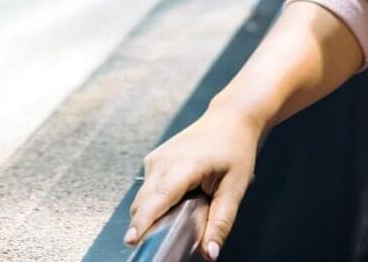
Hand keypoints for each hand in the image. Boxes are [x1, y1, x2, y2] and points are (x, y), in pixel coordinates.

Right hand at [124, 106, 260, 259]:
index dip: (144, 221)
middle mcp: (164, 160)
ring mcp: (156, 158)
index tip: (132, 240)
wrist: (229, 119)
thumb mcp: (235, 188)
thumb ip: (221, 222)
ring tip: (181, 213)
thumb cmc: (235, 150)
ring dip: (152, 214)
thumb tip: (210, 254)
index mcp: (186, 165)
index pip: (159, 197)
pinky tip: (178, 200)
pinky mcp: (153, 160)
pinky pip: (148, 189)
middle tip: (164, 240)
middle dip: (146, 225)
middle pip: (144, 203)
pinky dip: (156, 202)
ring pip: (143, 198)